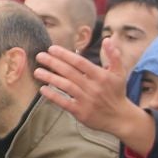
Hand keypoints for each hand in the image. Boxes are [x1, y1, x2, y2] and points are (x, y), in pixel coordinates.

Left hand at [33, 44, 155, 154]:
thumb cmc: (117, 93)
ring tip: (37, 71)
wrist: (120, 118)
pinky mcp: (81, 112)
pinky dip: (53, 96)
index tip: (52, 49)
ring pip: (65, 86)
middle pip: (69, 72)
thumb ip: (113, 55)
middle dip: (53, 62)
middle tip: (39, 56)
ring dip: (50, 78)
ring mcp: (86, 100)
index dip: (64, 54)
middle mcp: (93, 87)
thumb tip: (107, 39)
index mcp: (100, 75)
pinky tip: (43, 89)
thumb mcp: (119, 73)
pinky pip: (64, 103)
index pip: (79, 62)